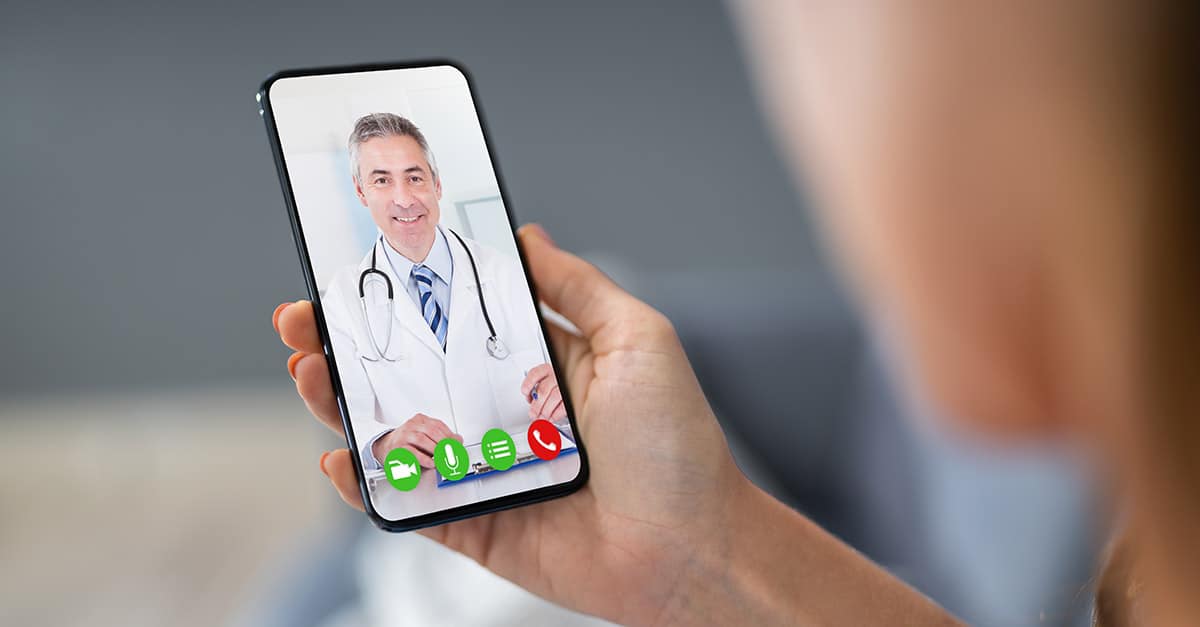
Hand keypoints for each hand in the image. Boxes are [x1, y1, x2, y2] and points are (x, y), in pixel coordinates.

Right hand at [274, 224, 745, 625]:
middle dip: (349, 345)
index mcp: (537, 364)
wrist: (691, 548)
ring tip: (307, 370)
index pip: (452, 322)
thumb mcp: (638, 338)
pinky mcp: (474, 522)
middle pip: (408, 373)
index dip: (403, 297)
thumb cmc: (677, 444)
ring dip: (342, 402)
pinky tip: (340, 455)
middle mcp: (503, 412)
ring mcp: (483, 467)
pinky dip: (366, 484)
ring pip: (394, 432)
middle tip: (302, 320)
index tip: (355, 269)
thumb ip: (577, 286)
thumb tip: (527, 237)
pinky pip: (409, 501)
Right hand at [372, 414, 460, 468]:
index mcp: (420, 419)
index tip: (458, 445)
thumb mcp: (426, 435)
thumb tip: (458, 440)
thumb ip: (441, 436)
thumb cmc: (408, 441)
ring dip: (435, 450)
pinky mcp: (398, 448)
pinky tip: (431, 463)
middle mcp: (412, 425)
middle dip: (445, 442)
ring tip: (443, 458)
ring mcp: (404, 436)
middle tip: (453, 452)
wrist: (385, 446)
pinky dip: (423, 458)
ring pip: (422, 439)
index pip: (438, 425)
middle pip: (432, 431)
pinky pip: (412, 452)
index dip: (450, 435)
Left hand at [521, 363, 565, 421]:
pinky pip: (563, 406)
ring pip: (553, 398)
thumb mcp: (542, 384)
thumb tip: (530, 401)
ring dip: (545, 411)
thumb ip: (535, 390)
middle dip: (536, 405)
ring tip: (541, 418)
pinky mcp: (572, 396)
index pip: (535, 373)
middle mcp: (556, 376)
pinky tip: (550, 418)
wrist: (570, 388)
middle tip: (532, 414)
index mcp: (546, 370)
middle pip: (543, 390)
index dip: (528, 383)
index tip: (525, 392)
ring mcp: (565, 385)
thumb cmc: (553, 387)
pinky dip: (555, 415)